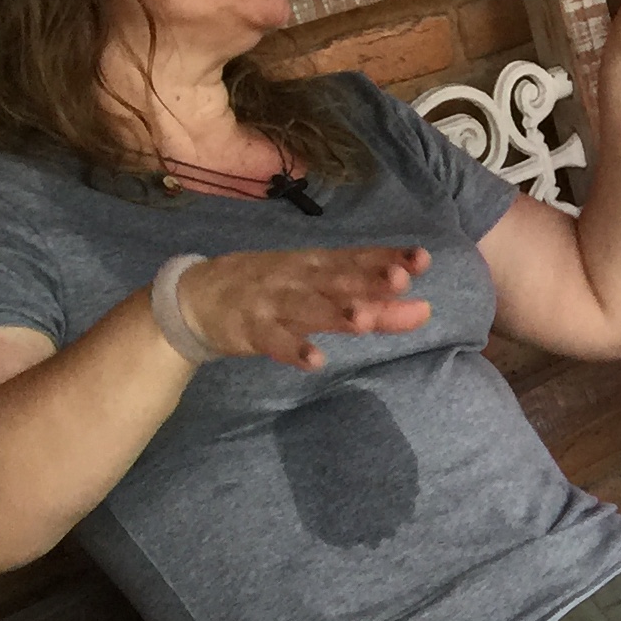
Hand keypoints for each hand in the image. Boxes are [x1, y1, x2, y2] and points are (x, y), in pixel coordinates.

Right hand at [176, 246, 434, 370]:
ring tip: (362, 320)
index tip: (422, 259)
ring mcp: (272, 303)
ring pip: (307, 308)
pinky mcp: (250, 330)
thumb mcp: (321, 290)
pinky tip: (315, 361)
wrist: (195, 297)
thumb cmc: (272, 290)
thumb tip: (424, 309)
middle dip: (367, 280)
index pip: (356, 259)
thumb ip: (373, 303)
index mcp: (316, 264)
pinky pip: (274, 342)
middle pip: (336, 280)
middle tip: (400, 281)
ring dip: (335, 313)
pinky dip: (293, 350)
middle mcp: (298, 278)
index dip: (388, 259)